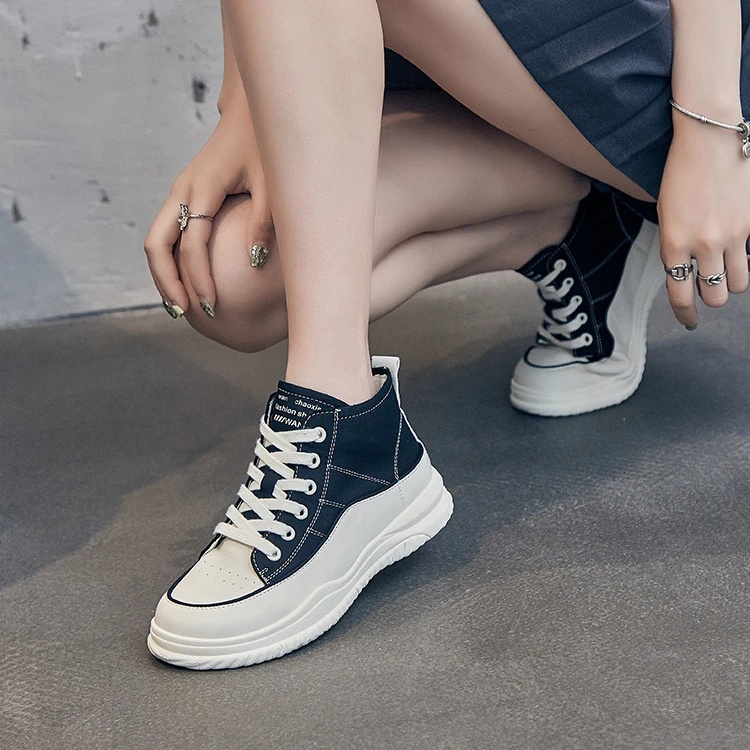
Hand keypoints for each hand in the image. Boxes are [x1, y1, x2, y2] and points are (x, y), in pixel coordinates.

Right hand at [143, 106, 274, 315]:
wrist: (250, 114)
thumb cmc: (265, 147)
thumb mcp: (272, 183)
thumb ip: (264, 222)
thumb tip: (256, 262)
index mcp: (201, 189)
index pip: (192, 245)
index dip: (199, 279)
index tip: (212, 306)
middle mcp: (182, 192)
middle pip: (156, 245)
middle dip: (167, 282)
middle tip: (185, 312)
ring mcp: (179, 194)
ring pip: (156, 241)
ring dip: (162, 274)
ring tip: (180, 306)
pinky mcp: (184, 197)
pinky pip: (166, 234)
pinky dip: (169, 261)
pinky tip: (187, 282)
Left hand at [658, 116, 749, 327]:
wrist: (709, 139)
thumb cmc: (681, 175)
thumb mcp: (666, 216)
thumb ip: (675, 248)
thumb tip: (686, 274)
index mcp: (673, 244)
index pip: (681, 296)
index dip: (685, 315)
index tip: (689, 321)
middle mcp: (704, 245)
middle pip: (715, 296)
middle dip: (711, 297)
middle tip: (708, 286)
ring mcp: (733, 235)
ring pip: (740, 283)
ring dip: (733, 281)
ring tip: (726, 268)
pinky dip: (749, 259)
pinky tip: (742, 249)